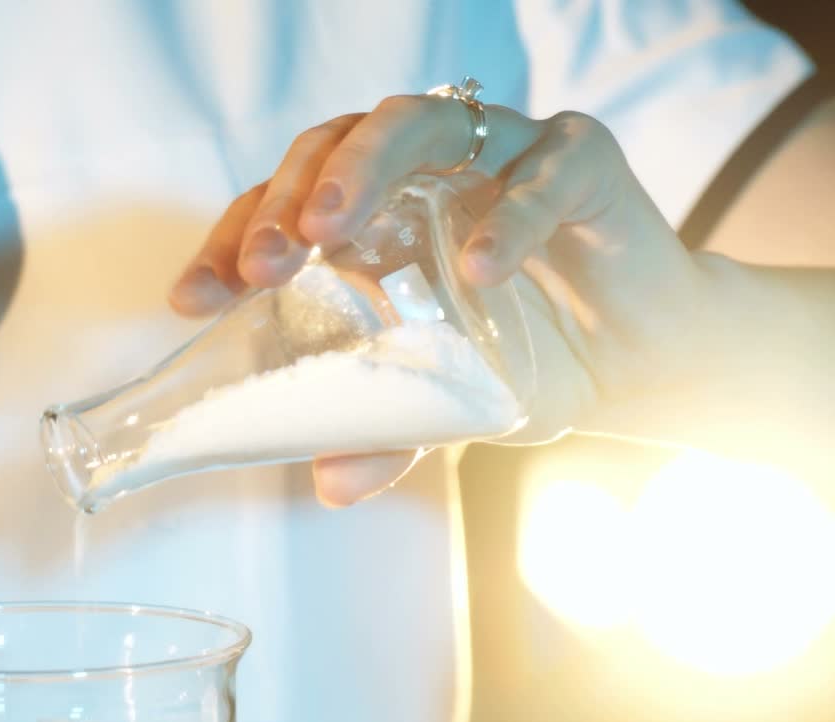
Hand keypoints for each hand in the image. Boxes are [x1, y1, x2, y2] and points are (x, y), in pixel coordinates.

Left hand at [170, 95, 705, 504]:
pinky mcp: (580, 160)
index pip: (286, 207)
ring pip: (417, 122)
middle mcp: (426, 173)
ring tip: (330, 235)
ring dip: (364, 171)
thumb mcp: (443, 408)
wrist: (639, 365)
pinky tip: (476, 271)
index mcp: (380, 218)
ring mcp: (498, 156)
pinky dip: (507, 216)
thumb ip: (388, 436)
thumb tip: (330, 486)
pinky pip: (540, 169)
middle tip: (261, 263)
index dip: (233, 240)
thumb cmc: (528, 363)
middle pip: (334, 146)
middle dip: (287, 199)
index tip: (194, 297)